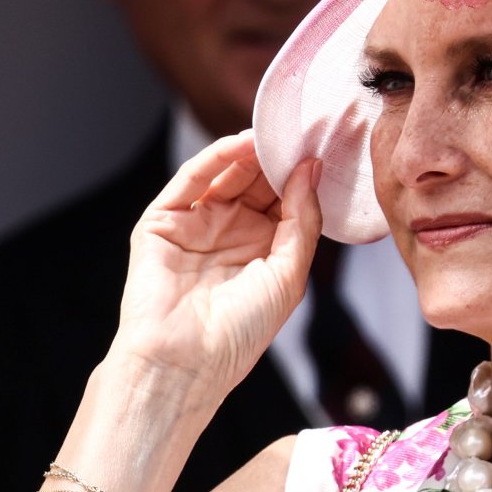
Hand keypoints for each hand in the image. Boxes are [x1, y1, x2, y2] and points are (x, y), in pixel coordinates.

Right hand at [111, 132, 321, 409]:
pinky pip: (192, 180)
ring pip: (227, 174)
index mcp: (264, 249)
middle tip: (305, 128)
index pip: (287, 199)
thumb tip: (311, 169)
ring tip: (279, 131)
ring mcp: (196, 224)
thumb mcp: (289, 273)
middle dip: (280, 156)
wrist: (185, 363)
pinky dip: (217, 157)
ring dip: (253, 152)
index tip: (328, 146)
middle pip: (258, 181)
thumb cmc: (239, 333)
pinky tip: (243, 144)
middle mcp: (231, 233)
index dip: (305, 174)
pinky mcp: (163, 221)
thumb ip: (302, 218)